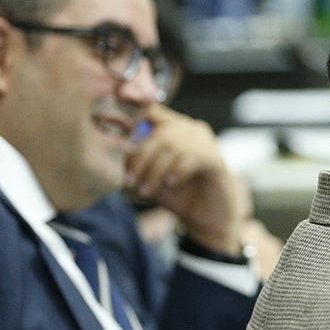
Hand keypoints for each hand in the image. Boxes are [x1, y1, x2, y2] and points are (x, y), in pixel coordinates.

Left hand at [125, 104, 245, 255]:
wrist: (206, 219)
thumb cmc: (178, 195)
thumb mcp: (149, 176)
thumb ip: (135, 159)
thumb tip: (118, 147)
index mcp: (172, 127)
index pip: (150, 110)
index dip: (132, 116)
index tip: (113, 135)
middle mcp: (190, 129)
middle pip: (158, 132)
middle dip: (140, 159)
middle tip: (130, 183)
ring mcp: (205, 142)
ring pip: (173, 146)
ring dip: (155, 171)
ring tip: (147, 192)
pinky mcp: (216, 159)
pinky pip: (193, 158)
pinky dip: (178, 172)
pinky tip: (171, 184)